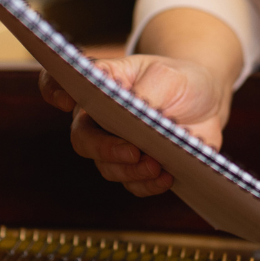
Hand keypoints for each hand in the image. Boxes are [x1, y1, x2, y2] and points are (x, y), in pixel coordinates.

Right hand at [39, 55, 230, 196]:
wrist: (205, 100)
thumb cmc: (177, 80)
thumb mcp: (166, 75)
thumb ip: (147, 90)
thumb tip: (137, 110)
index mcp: (98, 88)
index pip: (57, 84)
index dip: (53, 90)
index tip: (65, 99)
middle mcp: (98, 120)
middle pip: (83, 140)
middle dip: (105, 149)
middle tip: (133, 151)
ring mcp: (115, 148)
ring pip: (107, 168)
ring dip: (130, 171)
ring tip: (156, 165)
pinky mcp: (137, 169)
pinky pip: (133, 185)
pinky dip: (147, 184)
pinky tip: (166, 177)